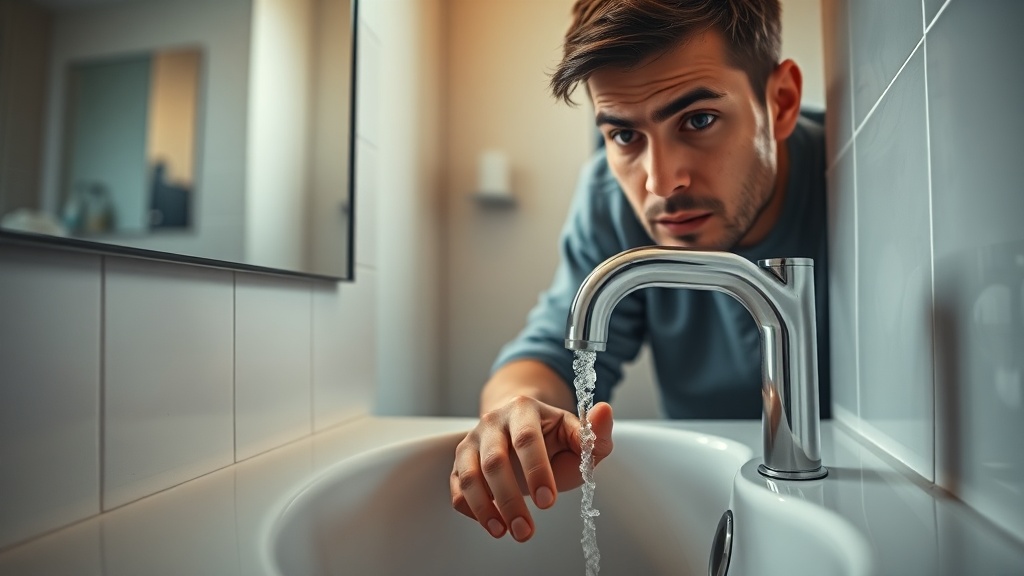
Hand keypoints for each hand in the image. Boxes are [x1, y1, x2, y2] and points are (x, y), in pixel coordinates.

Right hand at [450, 396, 612, 541]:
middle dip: (511, 500)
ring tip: (505, 533)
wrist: (521, 429)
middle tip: (526, 531)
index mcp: (524, 409)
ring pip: (471, 475)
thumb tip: (605, 411)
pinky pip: (458, 486)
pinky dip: (470, 508)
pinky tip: (492, 524)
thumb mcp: (577, 437)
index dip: (536, 471)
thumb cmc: (554, 440)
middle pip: (494, 461)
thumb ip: (595, 433)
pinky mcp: (461, 461)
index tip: (547, 502)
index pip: (526, 439)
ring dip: (486, 509)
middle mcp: (493, 422)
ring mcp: (473, 441)